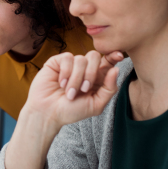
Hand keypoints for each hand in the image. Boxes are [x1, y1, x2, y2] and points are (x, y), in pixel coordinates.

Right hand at [4, 50, 122, 168]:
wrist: (48, 113)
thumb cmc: (71, 111)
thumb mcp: (95, 104)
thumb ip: (109, 89)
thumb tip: (116, 69)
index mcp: (96, 78)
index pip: (107, 62)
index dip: (113, 56)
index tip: (119, 56)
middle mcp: (84, 69)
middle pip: (95, 56)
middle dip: (92, 73)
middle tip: (84, 89)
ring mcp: (70, 65)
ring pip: (81, 59)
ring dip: (76, 78)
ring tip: (69, 92)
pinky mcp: (57, 62)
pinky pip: (68, 58)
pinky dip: (66, 73)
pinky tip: (61, 83)